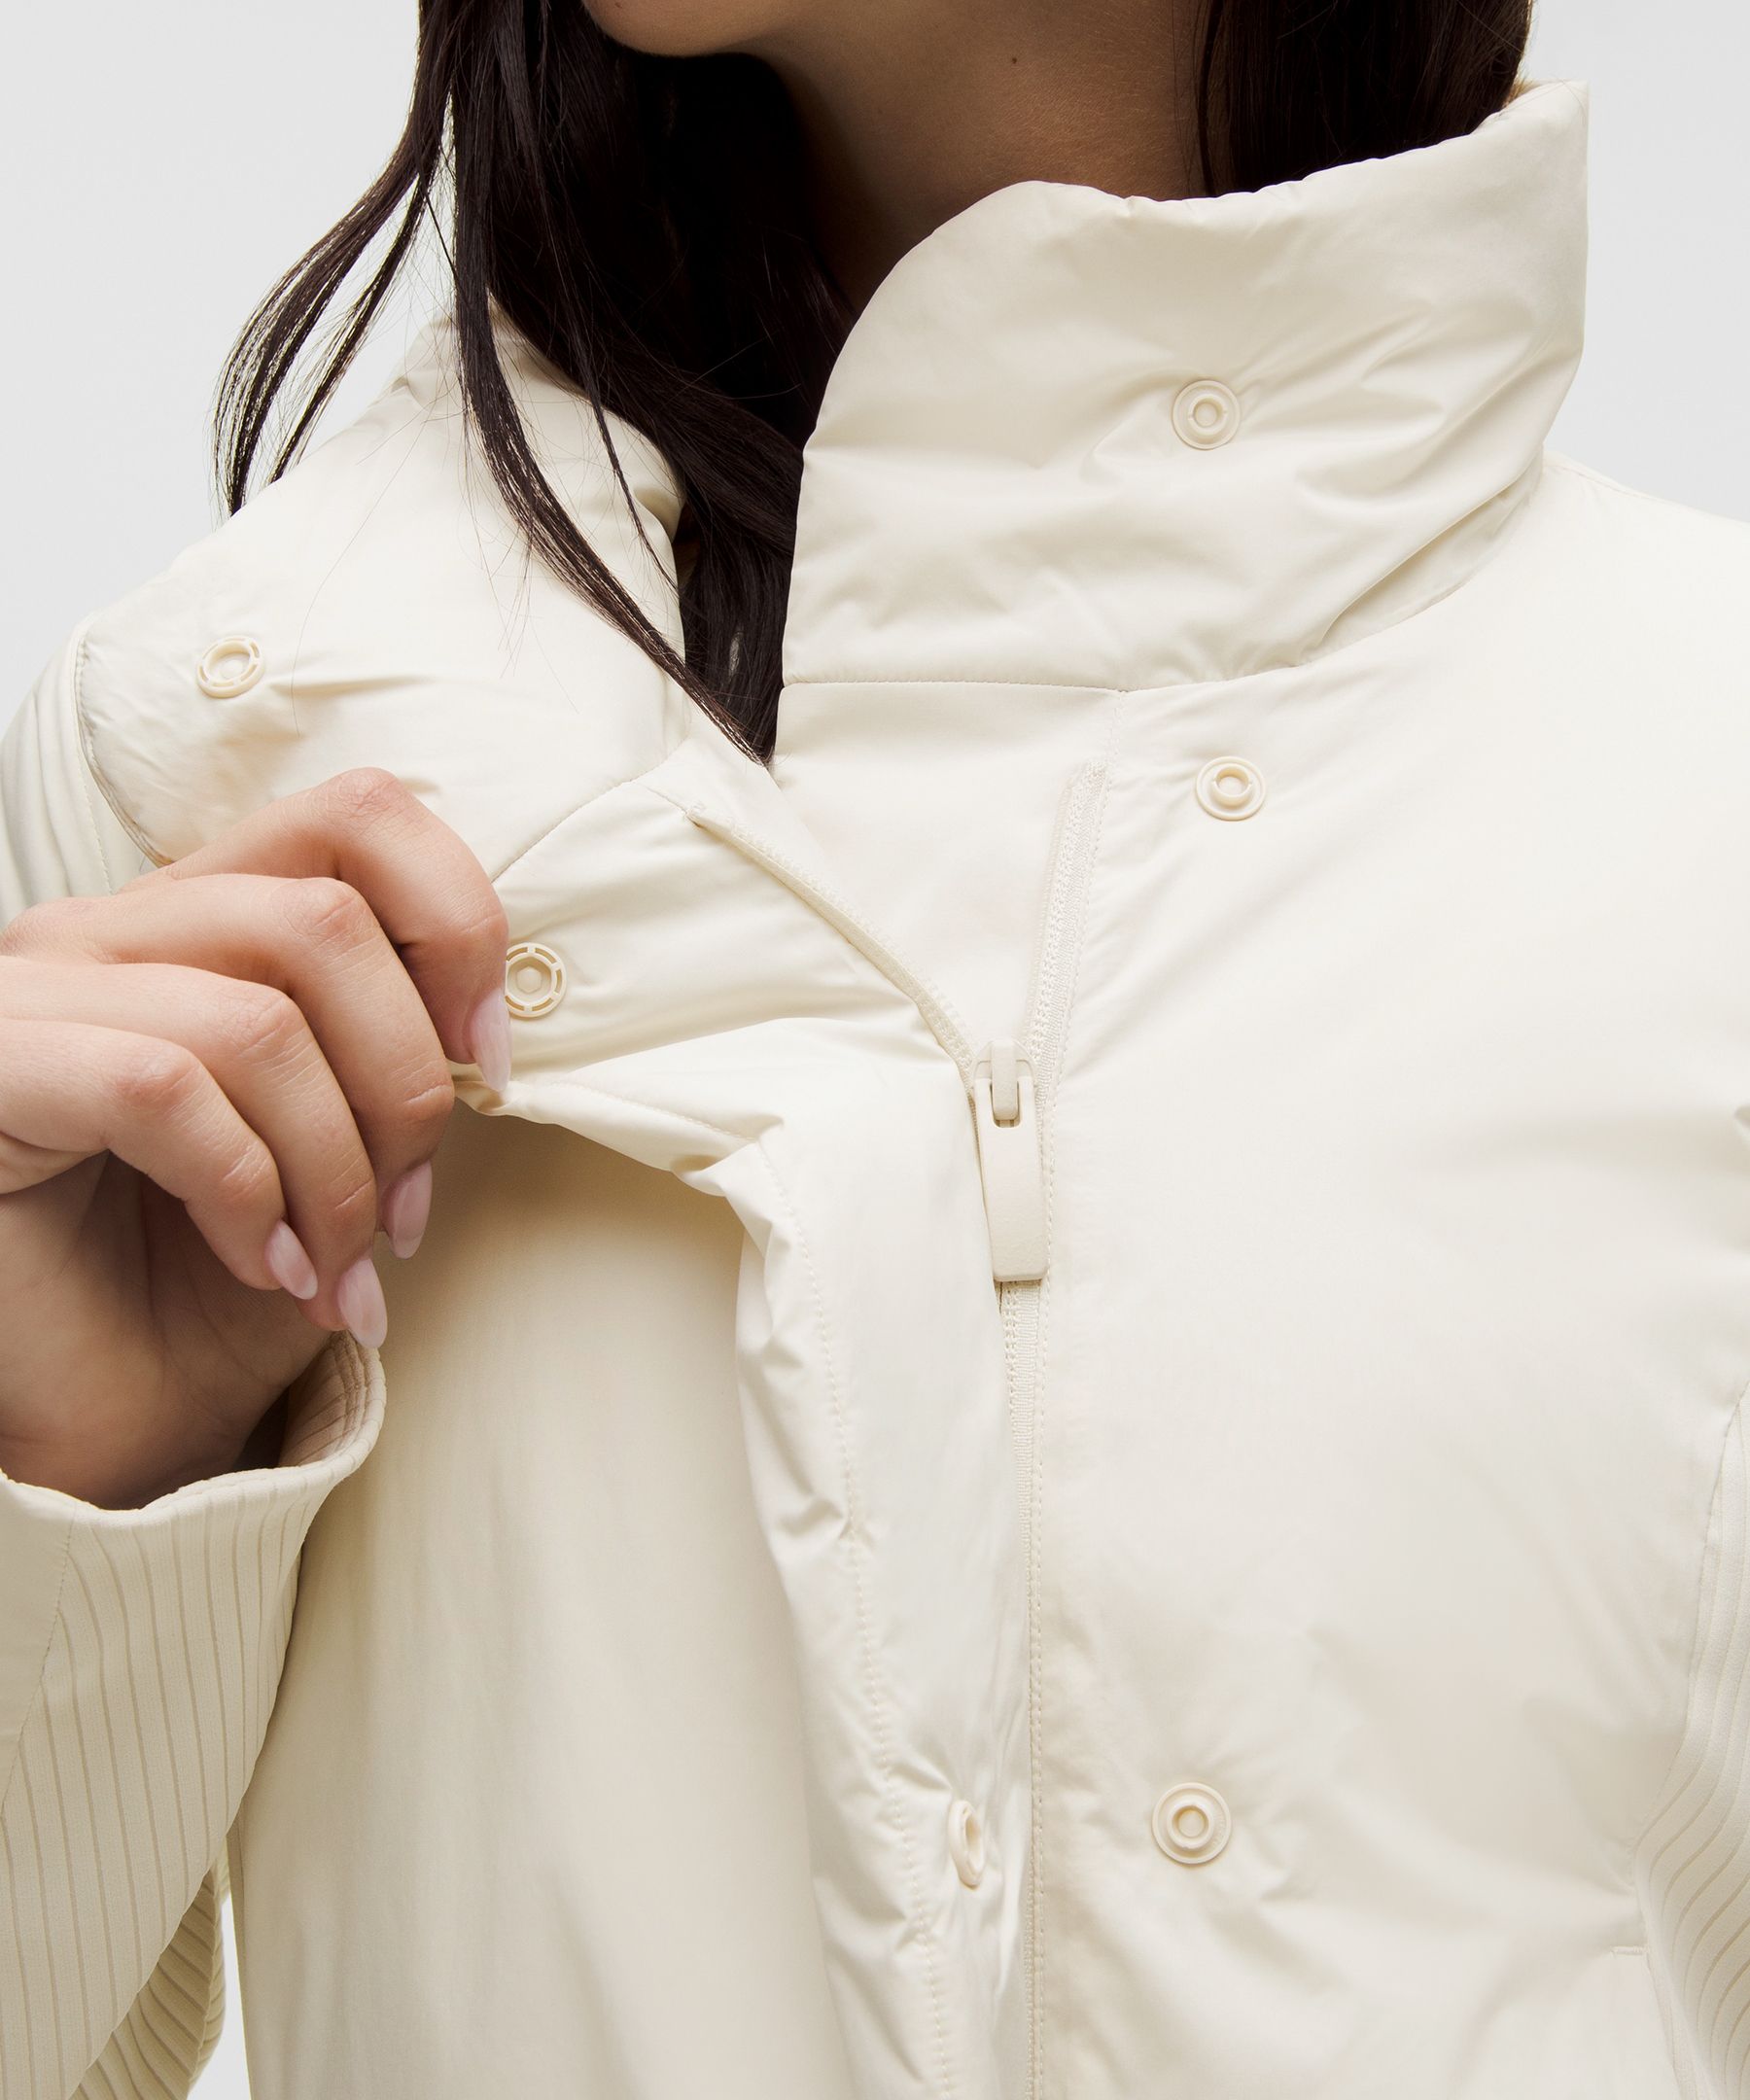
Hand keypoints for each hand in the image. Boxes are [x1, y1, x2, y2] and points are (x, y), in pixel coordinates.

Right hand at [0, 769, 509, 1506]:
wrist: (92, 1428)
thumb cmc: (211, 1288)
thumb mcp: (338, 1149)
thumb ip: (394, 1057)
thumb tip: (486, 1033)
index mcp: (200, 919)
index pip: (355, 815)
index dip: (454, 923)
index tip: (482, 1061)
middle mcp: (110, 928)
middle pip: (327, 920)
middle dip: (403, 1083)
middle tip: (406, 1207)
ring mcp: (35, 993)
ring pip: (259, 1019)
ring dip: (335, 1167)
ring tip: (338, 1263)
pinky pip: (165, 1088)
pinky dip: (248, 1192)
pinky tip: (265, 1265)